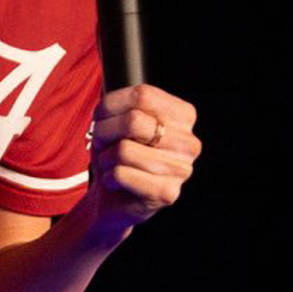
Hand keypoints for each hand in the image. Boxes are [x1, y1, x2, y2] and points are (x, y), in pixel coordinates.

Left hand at [85, 83, 201, 237]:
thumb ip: (117, 104)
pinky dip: (108, 177)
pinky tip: (116, 181)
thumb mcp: (115, 119)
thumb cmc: (117, 152)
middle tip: (103, 143)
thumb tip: (107, 105)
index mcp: (184, 116)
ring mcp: (182, 169)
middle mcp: (189, 142)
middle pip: (133, 121)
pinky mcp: (167, 193)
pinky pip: (122, 174)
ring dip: (106, 157)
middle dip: (105, 132)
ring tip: (112, 164)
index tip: (103, 118)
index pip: (143, 95)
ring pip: (125, 149)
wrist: (114, 196)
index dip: (112, 105)